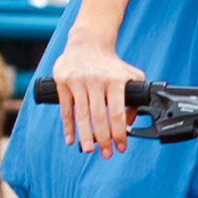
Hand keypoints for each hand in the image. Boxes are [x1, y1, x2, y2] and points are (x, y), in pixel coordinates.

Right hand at [52, 30, 135, 154]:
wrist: (88, 43)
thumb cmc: (111, 64)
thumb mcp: (130, 76)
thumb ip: (134, 99)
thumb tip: (129, 125)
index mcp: (114, 81)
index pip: (117, 113)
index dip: (118, 133)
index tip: (120, 147)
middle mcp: (96, 81)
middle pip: (99, 117)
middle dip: (102, 139)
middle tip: (105, 154)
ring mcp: (78, 81)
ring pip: (81, 115)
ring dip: (85, 136)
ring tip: (88, 150)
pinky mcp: (63, 82)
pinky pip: (65, 108)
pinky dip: (68, 126)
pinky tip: (71, 139)